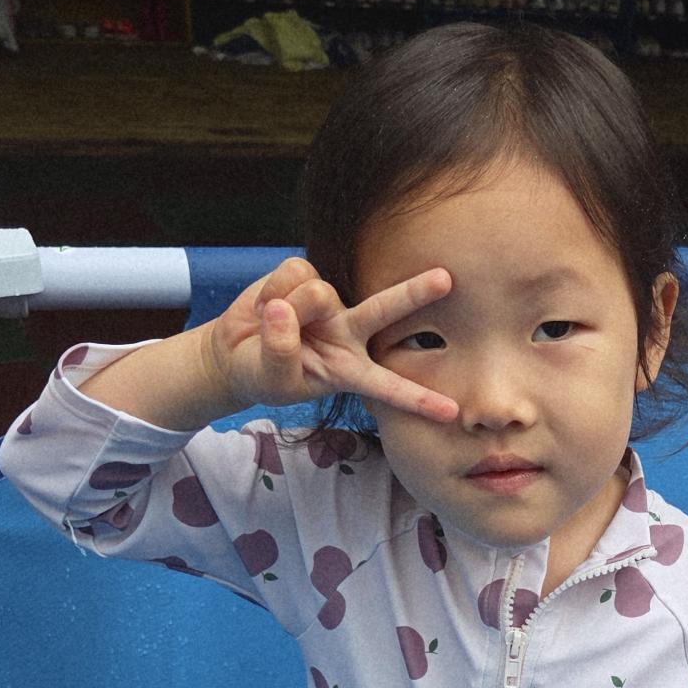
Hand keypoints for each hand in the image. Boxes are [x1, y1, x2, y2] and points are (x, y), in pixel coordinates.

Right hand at [204, 256, 460, 421]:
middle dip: (415, 293)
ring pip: (317, 294)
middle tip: (447, 279)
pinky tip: (268, 304)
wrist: (236, 351)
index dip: (417, 399)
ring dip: (287, 308)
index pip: (388, 387)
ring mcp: (329, 302)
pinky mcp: (306, 275)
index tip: (452, 412)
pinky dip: (271, 289)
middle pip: (385, 310)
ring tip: (272, 323)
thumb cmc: (262, 374)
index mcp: (350, 370)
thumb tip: (283, 310)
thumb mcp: (272, 379)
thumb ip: (281, 352)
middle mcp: (348, 332)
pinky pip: (291, 274)